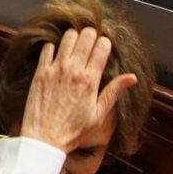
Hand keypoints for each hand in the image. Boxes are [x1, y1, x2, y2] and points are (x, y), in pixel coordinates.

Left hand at [19, 28, 136, 152]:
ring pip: (67, 38)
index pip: (102, 47)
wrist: (44, 138)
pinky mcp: (40, 72)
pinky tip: (57, 53)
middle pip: (85, 37)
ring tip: (75, 44)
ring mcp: (55, 70)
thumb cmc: (73, 130)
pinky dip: (53, 46)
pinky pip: (47, 48)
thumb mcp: (99, 114)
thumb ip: (114, 92)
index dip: (105, 43)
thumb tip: (132, 77)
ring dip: (73, 37)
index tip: (104, 46)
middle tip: (90, 40)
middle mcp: (73, 71)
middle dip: (90, 35)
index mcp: (90, 80)